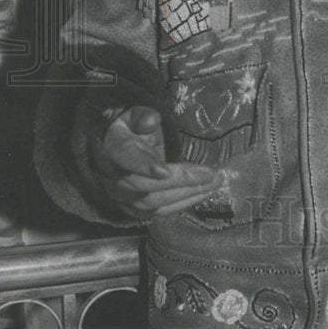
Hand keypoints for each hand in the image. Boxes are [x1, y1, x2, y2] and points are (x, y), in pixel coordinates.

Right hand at [94, 106, 220, 219]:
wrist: (115, 150)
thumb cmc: (131, 130)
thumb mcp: (134, 116)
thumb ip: (141, 116)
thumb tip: (151, 120)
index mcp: (113, 150)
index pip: (125, 158)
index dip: (144, 165)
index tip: (165, 171)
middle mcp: (114, 178)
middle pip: (144, 186)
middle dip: (179, 182)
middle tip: (209, 175)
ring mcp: (122, 197)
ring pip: (152, 203)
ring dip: (186, 195)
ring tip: (213, 184)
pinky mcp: (133, 209)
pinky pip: (158, 212)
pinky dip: (182, 203)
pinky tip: (203, 193)